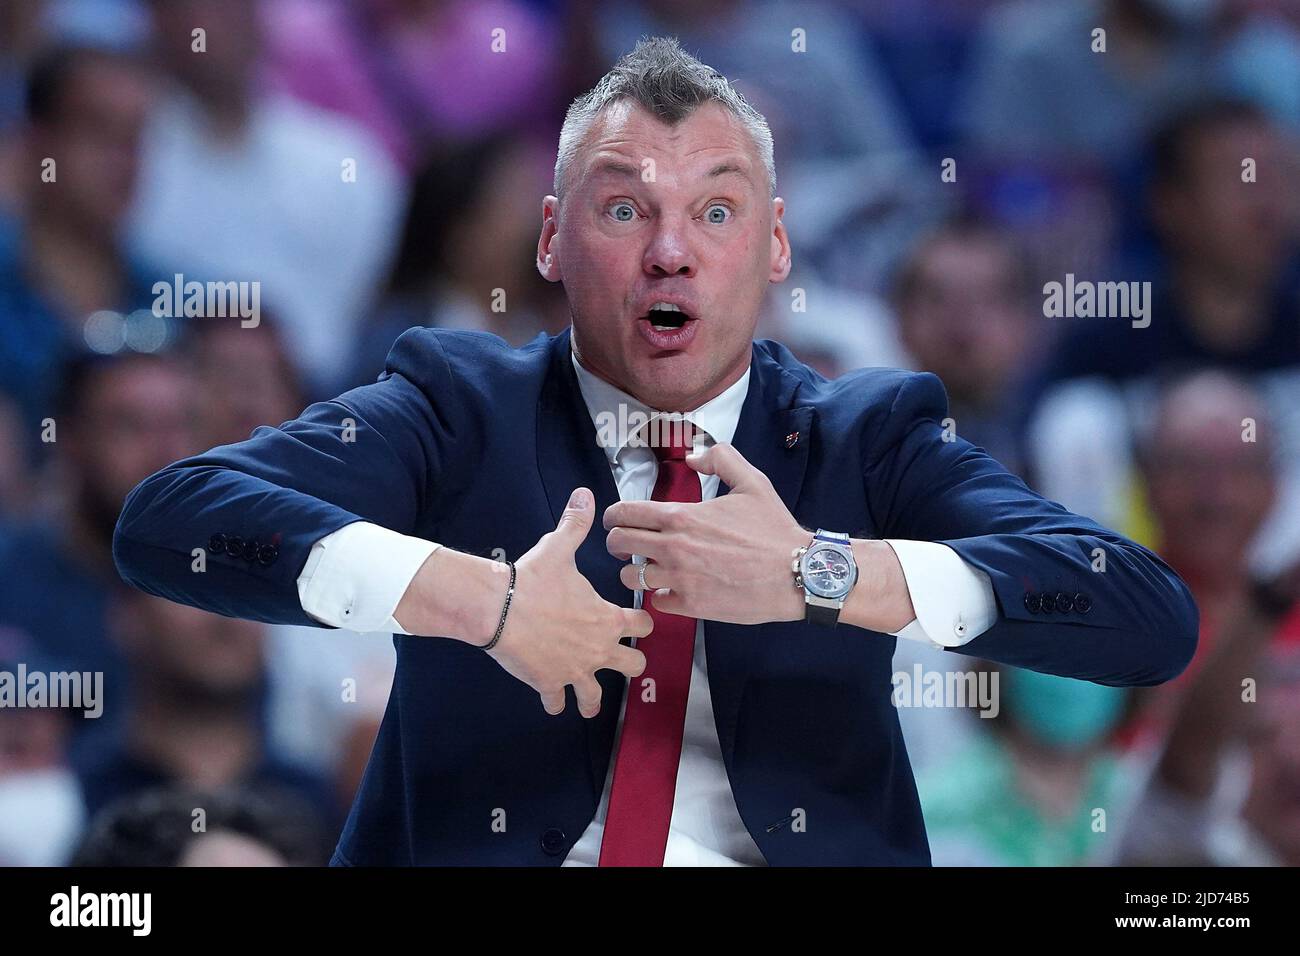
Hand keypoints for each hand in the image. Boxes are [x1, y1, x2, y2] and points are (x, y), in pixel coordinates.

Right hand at [395, 488, 652, 716]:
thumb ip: (576, 524)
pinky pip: (558, 703)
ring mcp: (575, 670)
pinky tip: (550, 697)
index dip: (642, 624)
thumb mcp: (558, 548)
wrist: (497, 607)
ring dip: (591, 698)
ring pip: (596, 698)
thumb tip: (584, 494)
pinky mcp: (549, 683)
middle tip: (616, 659)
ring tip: (587, 699)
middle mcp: (598, 649)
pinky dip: (555, 702)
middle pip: (633, 667)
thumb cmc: (532, 578)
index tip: (636, 622)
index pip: (644, 626)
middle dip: (627, 664)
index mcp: (608, 618)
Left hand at [604, 443, 807, 624]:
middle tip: (625, 544)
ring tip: (648, 568)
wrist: (796, 572)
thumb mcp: (751, 482)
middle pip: (619, 543)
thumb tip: (693, 458)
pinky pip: (656, 601)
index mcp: (681, 515)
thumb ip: (720, 459)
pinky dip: (659, 594)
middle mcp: (674, 547)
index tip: (616, 520)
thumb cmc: (773, 529)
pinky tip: (672, 588)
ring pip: (631, 576)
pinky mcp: (691, 605)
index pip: (624, 513)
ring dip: (635, 571)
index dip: (613, 515)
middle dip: (616, 542)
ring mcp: (680, 578)